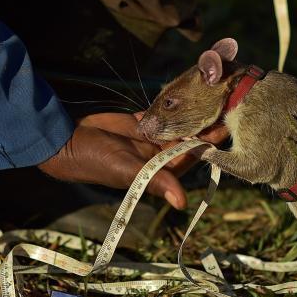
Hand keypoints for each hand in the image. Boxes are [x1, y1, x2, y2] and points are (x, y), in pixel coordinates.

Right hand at [37, 113, 229, 209]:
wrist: (68, 141)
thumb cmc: (98, 161)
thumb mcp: (130, 171)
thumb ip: (158, 181)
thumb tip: (183, 203)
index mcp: (160, 170)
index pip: (190, 157)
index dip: (208, 144)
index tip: (225, 128)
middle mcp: (158, 156)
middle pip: (188, 140)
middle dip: (205, 125)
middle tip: (227, 104)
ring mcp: (150, 139)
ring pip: (178, 126)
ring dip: (192, 114)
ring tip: (213, 96)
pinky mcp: (140, 123)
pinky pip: (162, 114)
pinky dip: (172, 105)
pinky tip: (189, 93)